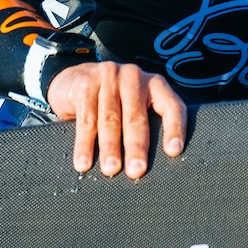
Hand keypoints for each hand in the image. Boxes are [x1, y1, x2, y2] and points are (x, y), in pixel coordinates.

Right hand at [46, 62, 187, 178]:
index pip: (171, 106)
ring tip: (111, 170)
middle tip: (136, 171)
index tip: (173, 152)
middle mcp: (133, 77)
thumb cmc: (111, 103)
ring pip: (110, 120)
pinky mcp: (85, 82)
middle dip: (136, 147)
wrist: (72, 81)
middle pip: (136, 117)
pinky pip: (86, 119)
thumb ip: (146, 125)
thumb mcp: (133, 107)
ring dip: (110, 148)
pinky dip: (84, 144)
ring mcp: (109, 76)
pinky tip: (84, 162)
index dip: (174, 128)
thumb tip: (155, 166)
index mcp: (154, 84)